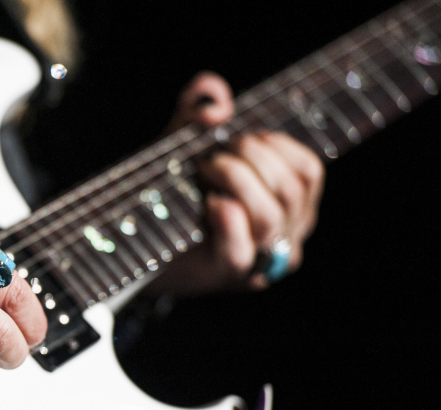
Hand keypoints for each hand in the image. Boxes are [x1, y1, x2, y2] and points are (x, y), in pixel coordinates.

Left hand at [151, 72, 324, 294]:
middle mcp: (282, 236)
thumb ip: (198, 110)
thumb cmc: (170, 191)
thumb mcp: (183, 143)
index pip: (308, 172)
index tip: (238, 138)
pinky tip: (209, 202)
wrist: (132, 239)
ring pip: (270, 216)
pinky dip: (226, 220)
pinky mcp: (224, 275)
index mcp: (288, 206)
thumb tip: (216, 102)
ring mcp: (257, 262)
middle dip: (250, 158)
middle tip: (210, 155)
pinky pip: (238, 251)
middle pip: (291, 189)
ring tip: (203, 171)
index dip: (276, 146)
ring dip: (235, 179)